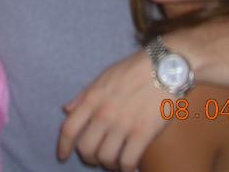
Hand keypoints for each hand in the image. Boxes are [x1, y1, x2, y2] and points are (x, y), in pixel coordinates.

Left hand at [58, 50, 167, 170]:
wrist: (166, 66)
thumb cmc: (134, 69)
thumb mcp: (104, 76)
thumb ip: (84, 95)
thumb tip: (67, 109)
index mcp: (93, 98)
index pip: (69, 128)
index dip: (63, 146)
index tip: (62, 156)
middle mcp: (104, 113)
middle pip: (86, 149)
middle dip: (89, 158)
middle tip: (97, 158)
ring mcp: (123, 125)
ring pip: (106, 158)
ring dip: (109, 164)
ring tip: (115, 162)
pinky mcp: (143, 133)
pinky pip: (128, 161)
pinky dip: (126, 168)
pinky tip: (129, 166)